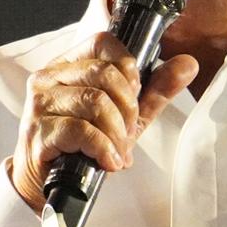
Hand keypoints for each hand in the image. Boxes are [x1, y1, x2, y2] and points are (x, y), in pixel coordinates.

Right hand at [9, 37, 198, 210]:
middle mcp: (49, 77)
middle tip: (127, 133)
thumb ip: (154, 90)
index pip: (103, 41)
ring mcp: (40, 103)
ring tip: (117, 151)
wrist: (47, 184)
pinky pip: (82, 130)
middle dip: (127, 108)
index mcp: (68, 65)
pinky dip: (103, 148)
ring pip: (96, 102)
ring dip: (116, 133)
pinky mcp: (37, 131)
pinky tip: (107, 161)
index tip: (134, 96)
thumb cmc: (83, 146)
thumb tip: (188, 64)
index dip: (127, 68)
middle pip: (104, 74)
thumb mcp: (124, 116)